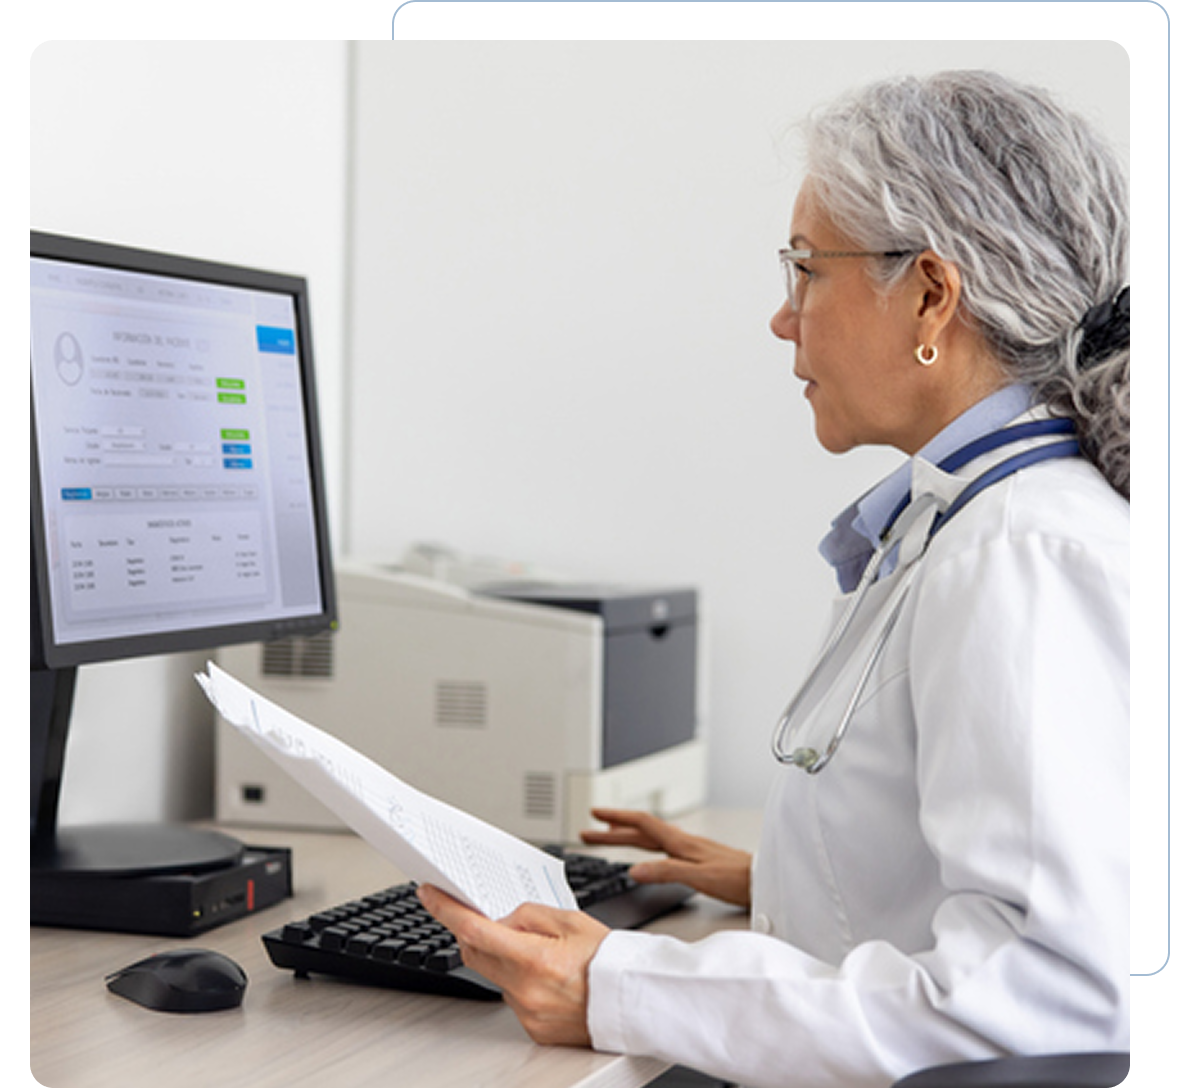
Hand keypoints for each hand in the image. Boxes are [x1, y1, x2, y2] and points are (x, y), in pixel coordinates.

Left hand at [417, 884, 608, 1047]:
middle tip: (486, 918)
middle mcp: (525, 990)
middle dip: (473, 933)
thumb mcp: (571, 920)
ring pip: (494, 976)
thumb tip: (501, 919)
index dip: (447, 910)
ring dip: (503, 959)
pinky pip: (512, 997)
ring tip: (541, 953)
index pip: (475, 930)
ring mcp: (527, 1013)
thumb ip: (529, 914)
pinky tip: (548, 977)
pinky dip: (519, 982)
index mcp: (534, 958)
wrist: (634, 1001)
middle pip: (475, 955)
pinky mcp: (533, 1029)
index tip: (431, 895)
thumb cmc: (609, 959)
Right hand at [581, 808, 751, 908]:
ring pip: (652, 838)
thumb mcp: (698, 876)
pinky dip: (646, 847)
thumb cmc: (738, 878)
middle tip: (589, 830)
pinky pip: (663, 848)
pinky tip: (647, 856)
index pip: (642, 824)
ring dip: (628, 837)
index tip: (595, 815)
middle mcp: (684, 842)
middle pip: (642, 831)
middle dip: (614, 829)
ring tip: (610, 838)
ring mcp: (690, 850)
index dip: (617, 819)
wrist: (764, 882)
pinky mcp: (698, 860)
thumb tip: (633, 870)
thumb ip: (665, 872)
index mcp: (681, 843)